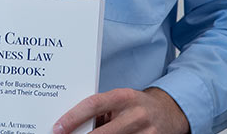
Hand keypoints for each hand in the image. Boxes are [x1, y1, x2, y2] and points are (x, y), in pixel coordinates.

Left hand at [53, 87, 188, 133]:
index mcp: (124, 97)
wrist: (169, 113)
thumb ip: (101, 111)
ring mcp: (145, 133)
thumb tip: (74, 126)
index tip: (57, 128)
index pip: (93, 104)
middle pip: (102, 133)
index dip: (73, 117)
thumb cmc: (136, 106)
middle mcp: (135, 114)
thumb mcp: (120, 101)